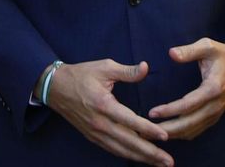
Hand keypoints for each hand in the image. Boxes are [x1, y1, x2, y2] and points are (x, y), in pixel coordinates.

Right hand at [48, 59, 172, 165]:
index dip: (148, 129)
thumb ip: (127, 71)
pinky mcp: (92, 137)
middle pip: (128, 142)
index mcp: (103, 105)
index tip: (165, 137)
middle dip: (150, 153)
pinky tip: (140, 158)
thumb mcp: (104, 67)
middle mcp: (100, 123)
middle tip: (168, 161)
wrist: (55, 87)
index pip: (130, 121)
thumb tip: (146, 67)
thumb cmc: (82, 75)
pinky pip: (113, 149)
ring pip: (121, 150)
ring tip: (160, 163)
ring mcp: (95, 132)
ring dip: (142, 158)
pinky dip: (128, 155)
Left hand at [148, 39, 224, 140]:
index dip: (169, 110)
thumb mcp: (208, 46)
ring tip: (153, 134)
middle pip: (189, 124)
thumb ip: (189, 51)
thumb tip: (171, 53)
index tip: (152, 113)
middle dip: (168, 129)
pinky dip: (182, 134)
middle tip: (147, 130)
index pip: (188, 105)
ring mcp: (216, 113)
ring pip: (192, 131)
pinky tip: (169, 132)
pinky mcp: (215, 117)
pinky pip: (197, 130)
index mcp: (213, 88)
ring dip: (173, 134)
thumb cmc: (223, 55)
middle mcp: (215, 105)